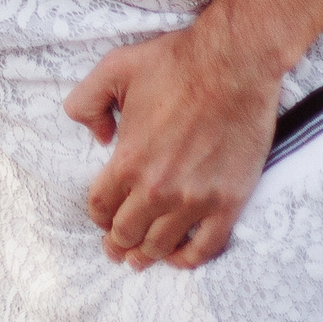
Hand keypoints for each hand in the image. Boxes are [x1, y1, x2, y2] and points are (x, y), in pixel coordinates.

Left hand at [61, 27, 280, 271]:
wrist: (235, 62)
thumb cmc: (176, 62)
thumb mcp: (114, 68)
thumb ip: (87, 102)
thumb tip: (96, 136)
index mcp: (128, 160)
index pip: (100, 206)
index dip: (97, 215)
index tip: (103, 217)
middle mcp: (158, 188)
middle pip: (126, 233)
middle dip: (117, 242)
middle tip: (116, 246)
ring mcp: (195, 199)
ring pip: (161, 246)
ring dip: (146, 256)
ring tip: (140, 258)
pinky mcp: (229, 201)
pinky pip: (206, 247)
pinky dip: (188, 259)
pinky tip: (178, 257)